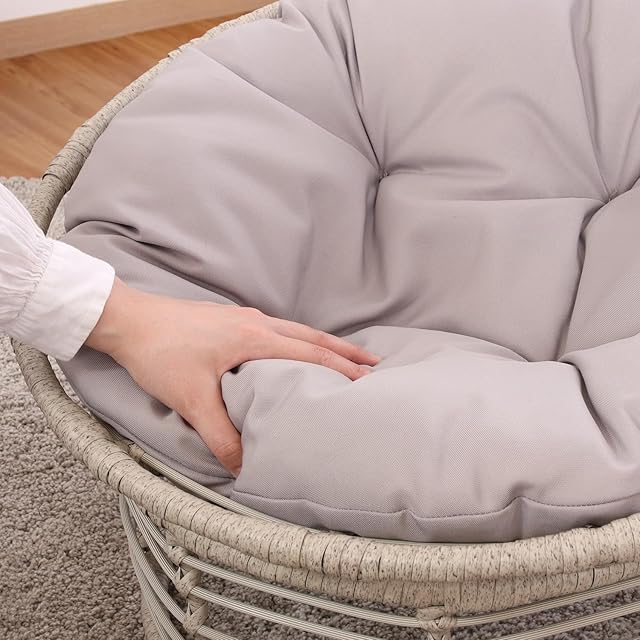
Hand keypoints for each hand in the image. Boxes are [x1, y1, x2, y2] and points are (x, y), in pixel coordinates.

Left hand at [85, 278, 379, 475]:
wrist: (127, 320)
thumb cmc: (160, 353)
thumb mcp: (190, 400)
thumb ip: (220, 435)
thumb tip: (243, 466)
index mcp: (253, 337)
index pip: (309, 352)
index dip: (340, 367)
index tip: (368, 379)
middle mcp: (255, 322)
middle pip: (311, 335)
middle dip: (344, 350)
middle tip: (373, 362)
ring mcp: (242, 318)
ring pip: (295, 330)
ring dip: (322, 343)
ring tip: (344, 356)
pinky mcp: (230, 320)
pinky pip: (277, 329)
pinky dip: (299, 340)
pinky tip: (295, 350)